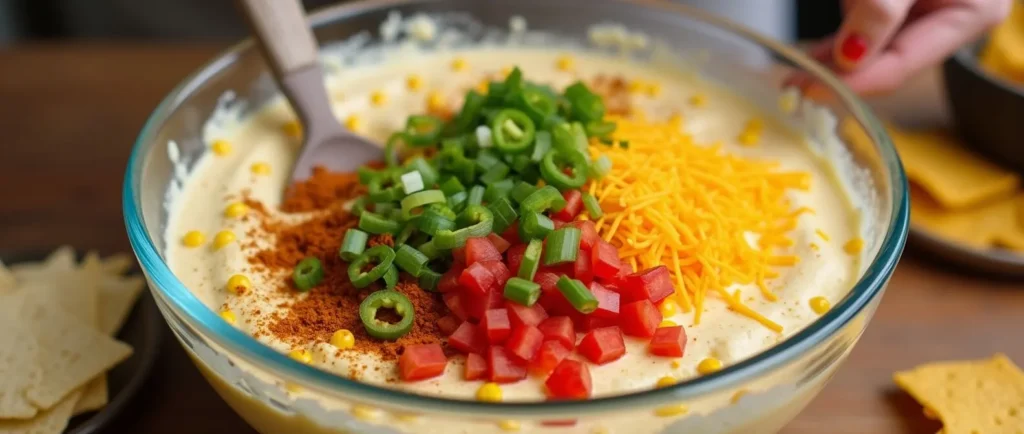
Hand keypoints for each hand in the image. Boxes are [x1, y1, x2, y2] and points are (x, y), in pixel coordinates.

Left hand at [810, 0, 1012, 93]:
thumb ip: (881, 7)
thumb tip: (852, 54)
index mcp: (970, 13)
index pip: (906, 63)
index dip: (858, 82)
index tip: (815, 87)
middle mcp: (950, 18)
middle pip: (888, 62)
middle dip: (841, 74)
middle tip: (796, 84)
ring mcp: (923, 14)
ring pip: (872, 51)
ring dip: (833, 62)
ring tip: (795, 75)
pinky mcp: (896, 9)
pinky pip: (865, 33)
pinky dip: (836, 46)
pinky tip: (809, 60)